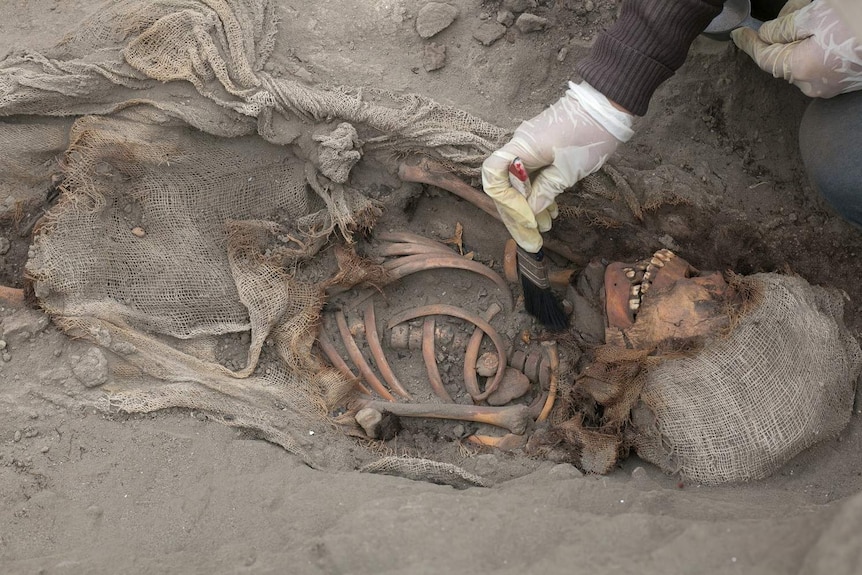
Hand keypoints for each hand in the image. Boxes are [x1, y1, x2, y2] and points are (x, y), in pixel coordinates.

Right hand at [481, 81, 633, 251]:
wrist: (609, 103)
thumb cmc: (590, 134)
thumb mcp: (569, 169)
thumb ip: (546, 191)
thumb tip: (532, 212)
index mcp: (522, 148)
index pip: (494, 176)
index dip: (506, 203)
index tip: (528, 220)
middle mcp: (520, 146)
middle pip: (507, 186)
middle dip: (518, 217)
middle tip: (531, 242)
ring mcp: (531, 147)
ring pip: (521, 184)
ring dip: (530, 210)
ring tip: (544, 232)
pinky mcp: (543, 149)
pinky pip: (533, 176)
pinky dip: (539, 195)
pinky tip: (551, 213)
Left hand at [731, 0, 861, 97]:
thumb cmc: (861, 20)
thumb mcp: (818, 15)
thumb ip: (786, 27)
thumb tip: (768, 34)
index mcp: (800, 69)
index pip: (764, 58)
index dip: (750, 44)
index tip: (739, 34)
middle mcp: (813, 84)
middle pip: (784, 58)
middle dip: (782, 34)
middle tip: (789, 11)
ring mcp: (832, 85)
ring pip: (804, 58)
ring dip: (803, 37)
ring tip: (816, 14)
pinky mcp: (846, 80)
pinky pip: (822, 62)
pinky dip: (819, 45)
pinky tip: (832, 27)